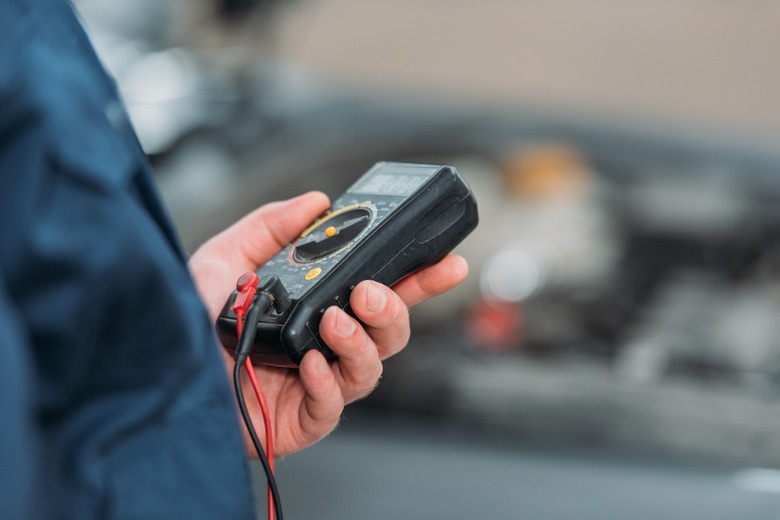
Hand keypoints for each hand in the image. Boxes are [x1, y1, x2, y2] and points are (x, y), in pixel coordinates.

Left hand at [188, 192, 467, 456]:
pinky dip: (328, 381)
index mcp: (320, 307)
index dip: (419, 278)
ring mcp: (318, 383)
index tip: (447, 260)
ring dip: (361, 342)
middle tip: (369, 292)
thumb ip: (272, 225)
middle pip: (390, 332)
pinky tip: (309, 363)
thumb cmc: (188, 318)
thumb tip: (316, 201)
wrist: (157, 366)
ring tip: (334, 321)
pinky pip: (334, 405)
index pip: (383, 292)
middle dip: (395, 309)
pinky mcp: (303, 419)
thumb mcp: (227, 256)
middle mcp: (326, 344)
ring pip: (371, 368)